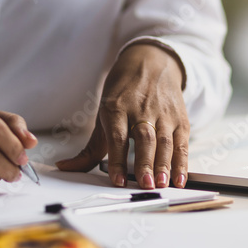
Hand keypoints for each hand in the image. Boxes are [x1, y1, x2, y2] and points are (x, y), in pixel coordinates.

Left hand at [56, 43, 188, 188]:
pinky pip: (182, 143)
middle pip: (144, 139)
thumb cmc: (123, 94)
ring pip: (164, 141)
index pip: (117, 137)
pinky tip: (179, 178)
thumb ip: (88, 149)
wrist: (150, 62)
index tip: (117, 180)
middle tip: (146, 185)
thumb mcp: (103, 116)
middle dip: (145, 164)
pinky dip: (182, 162)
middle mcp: (141, 109)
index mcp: (116, 108)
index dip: (117, 160)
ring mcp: (162, 114)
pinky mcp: (179, 118)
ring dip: (165, 165)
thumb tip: (65, 168)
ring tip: (162, 184)